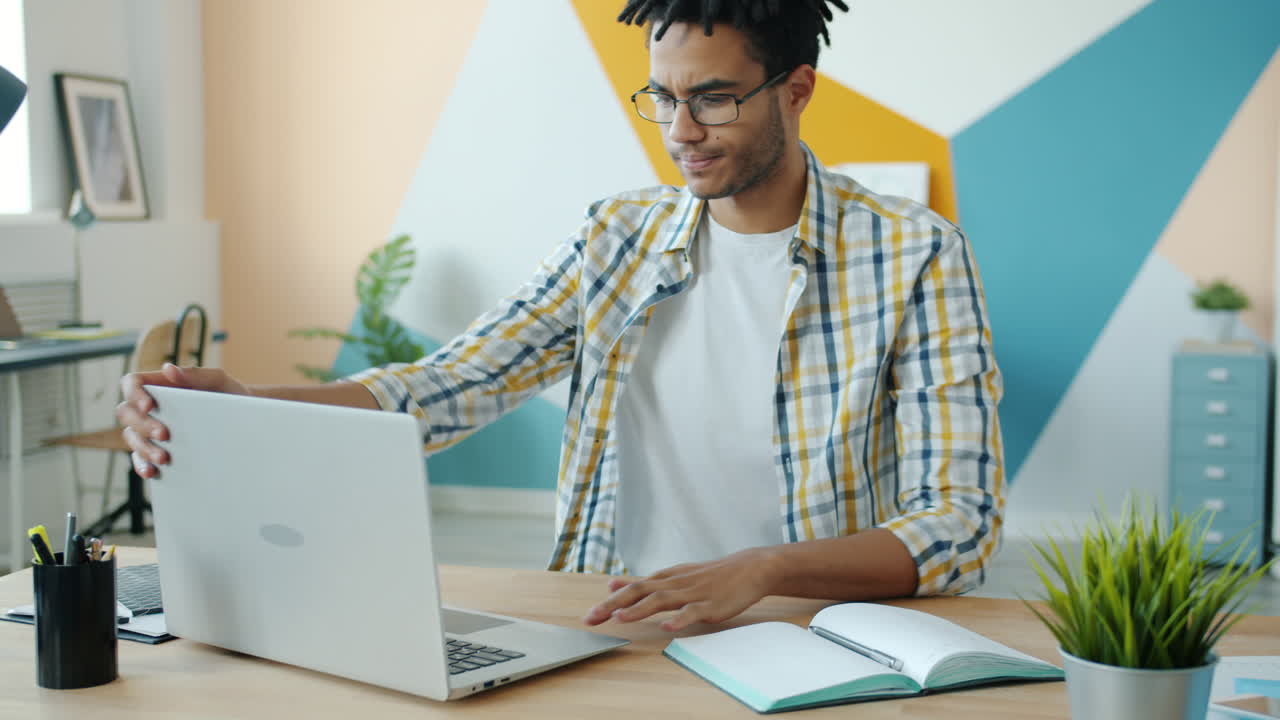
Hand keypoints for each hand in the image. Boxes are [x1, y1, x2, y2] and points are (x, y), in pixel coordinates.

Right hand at [116, 363, 250, 477]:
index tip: (150, 405)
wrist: (244, 420)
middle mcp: (149, 407)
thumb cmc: (228, 394)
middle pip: (126, 412)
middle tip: (165, 434)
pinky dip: (142, 465)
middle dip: (143, 424)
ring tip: (164, 458)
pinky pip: (139, 458)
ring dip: (144, 448)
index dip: (134, 393)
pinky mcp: (154, 449)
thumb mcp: (218, 381)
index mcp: (160, 385)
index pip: (131, 383)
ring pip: (131, 437)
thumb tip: (169, 369)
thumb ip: (195, 374)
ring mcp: (149, 430)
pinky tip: (152, 471)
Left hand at [582, 547, 781, 631]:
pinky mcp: (710, 605)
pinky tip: (667, 627)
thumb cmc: (709, 575)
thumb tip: (612, 584)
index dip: (609, 602)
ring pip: (661, 600)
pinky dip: (679, 619)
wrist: (748, 568)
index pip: (631, 589)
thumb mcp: (673, 575)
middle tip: (592, 619)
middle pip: (639, 593)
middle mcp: (674, 584)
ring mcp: (692, 594)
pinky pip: (692, 612)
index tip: (588, 616)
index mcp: (665, 579)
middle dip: (614, 606)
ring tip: (620, 618)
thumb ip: (643, 583)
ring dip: (639, 610)